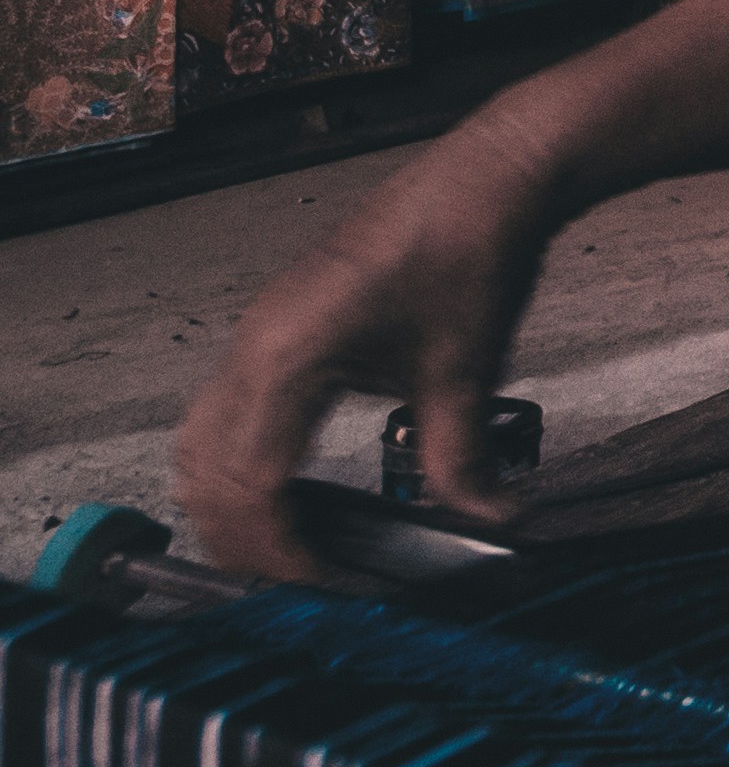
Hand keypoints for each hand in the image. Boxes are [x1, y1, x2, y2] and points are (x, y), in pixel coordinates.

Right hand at [174, 102, 563, 579]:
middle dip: (245, 541)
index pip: (250, 485)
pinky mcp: (275, 331)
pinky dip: (240, 467)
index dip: (282, 551)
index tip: (329, 586)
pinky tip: (295, 495)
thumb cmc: (468, 253)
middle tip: (306, 586)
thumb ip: (461, 457)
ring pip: (201, 446)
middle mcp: (253, 345)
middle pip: (206, 474)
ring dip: (232, 507)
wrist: (481, 180)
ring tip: (295, 552)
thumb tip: (489, 522)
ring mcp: (256, 335)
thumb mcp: (467, 370)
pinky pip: (224, 415)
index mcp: (287, 356)